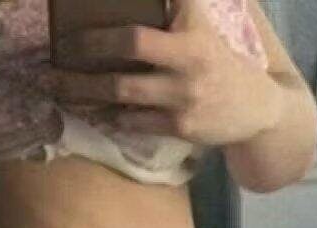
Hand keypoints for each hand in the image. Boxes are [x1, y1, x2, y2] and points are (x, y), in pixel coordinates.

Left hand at [49, 0, 280, 146]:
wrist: (259, 112)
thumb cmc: (222, 64)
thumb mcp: (204, 29)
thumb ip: (178, 9)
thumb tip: (156, 2)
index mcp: (193, 32)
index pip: (159, 9)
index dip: (130, 14)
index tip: (80, 18)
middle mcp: (189, 60)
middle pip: (131, 44)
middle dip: (89, 45)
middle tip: (60, 48)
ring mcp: (184, 97)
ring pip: (123, 89)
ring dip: (84, 88)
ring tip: (57, 86)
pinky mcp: (181, 126)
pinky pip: (134, 120)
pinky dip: (109, 116)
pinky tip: (90, 111)